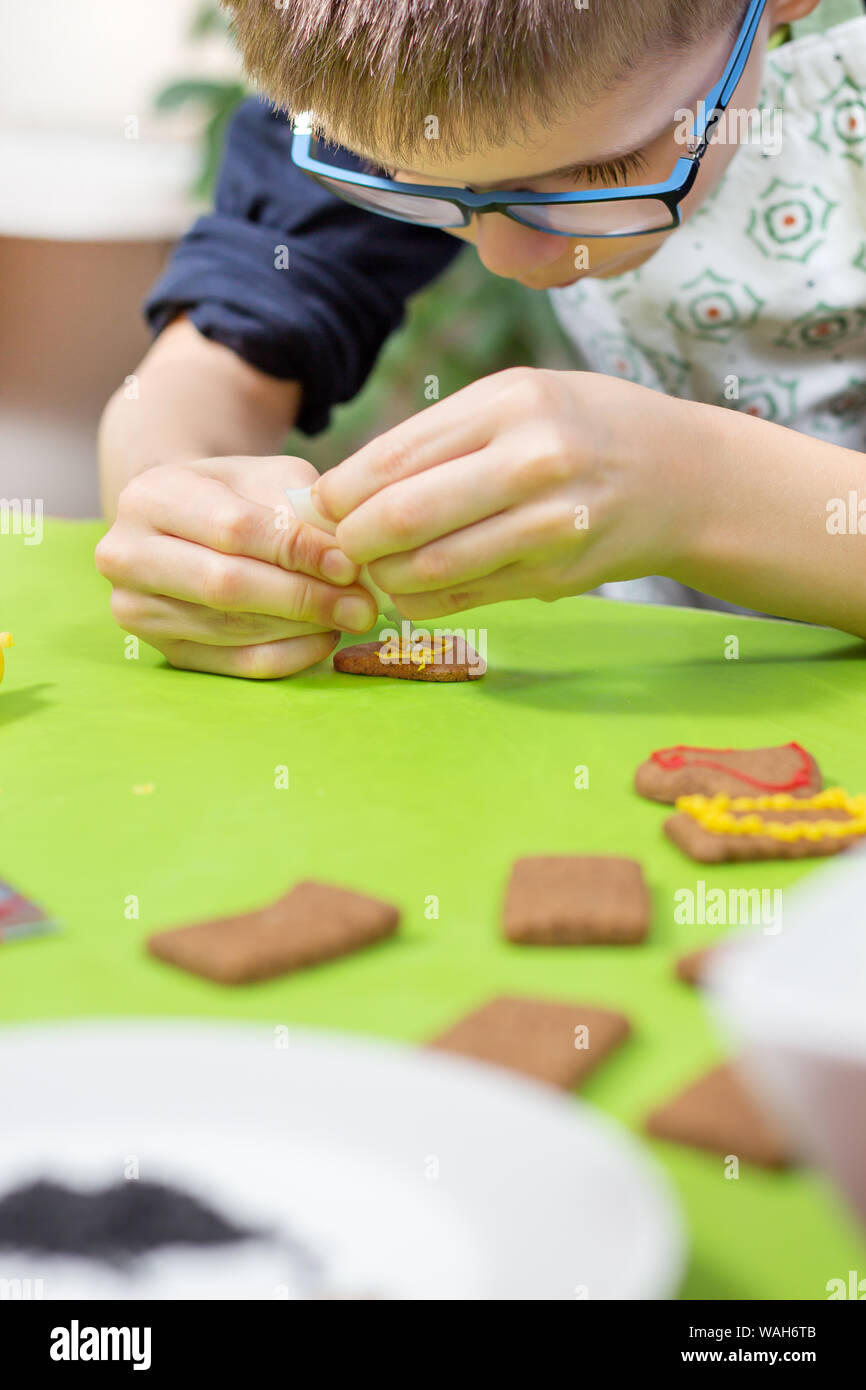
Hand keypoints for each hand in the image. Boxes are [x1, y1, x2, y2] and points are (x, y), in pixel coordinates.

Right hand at [95, 456, 378, 677]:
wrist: (183, 525)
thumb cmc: (235, 496)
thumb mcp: (268, 479)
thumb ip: (304, 511)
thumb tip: (347, 563)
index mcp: (151, 496)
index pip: (233, 529)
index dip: (297, 550)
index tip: (350, 564)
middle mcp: (126, 554)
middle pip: (226, 585)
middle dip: (303, 597)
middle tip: (362, 606)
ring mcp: (136, 609)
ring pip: (232, 629)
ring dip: (301, 628)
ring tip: (349, 617)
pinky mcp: (161, 651)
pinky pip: (235, 663)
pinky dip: (288, 655)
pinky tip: (324, 639)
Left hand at [312, 368, 695, 617]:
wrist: (683, 477)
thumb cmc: (583, 428)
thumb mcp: (520, 399)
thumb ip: (440, 437)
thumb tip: (344, 490)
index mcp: (511, 403)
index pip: (395, 456)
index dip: (342, 492)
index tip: (323, 506)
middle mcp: (532, 461)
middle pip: (405, 517)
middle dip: (354, 541)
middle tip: (340, 547)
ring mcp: (549, 524)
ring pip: (431, 568)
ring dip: (386, 578)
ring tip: (376, 569)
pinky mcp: (557, 574)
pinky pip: (466, 598)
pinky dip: (424, 601)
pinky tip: (415, 590)